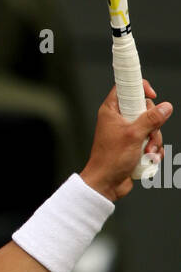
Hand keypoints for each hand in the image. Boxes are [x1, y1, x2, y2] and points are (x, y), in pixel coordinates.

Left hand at [80, 80, 170, 200]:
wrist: (106, 184)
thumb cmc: (110, 160)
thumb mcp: (134, 135)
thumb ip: (151, 119)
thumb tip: (165, 107)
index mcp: (112, 111)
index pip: (126, 88)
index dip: (140, 87)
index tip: (152, 95)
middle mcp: (119, 120)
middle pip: (146, 109)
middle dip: (153, 125)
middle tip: (148, 136)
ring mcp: (127, 133)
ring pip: (151, 128)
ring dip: (154, 141)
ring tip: (146, 152)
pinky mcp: (134, 146)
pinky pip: (151, 142)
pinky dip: (153, 151)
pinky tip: (149, 159)